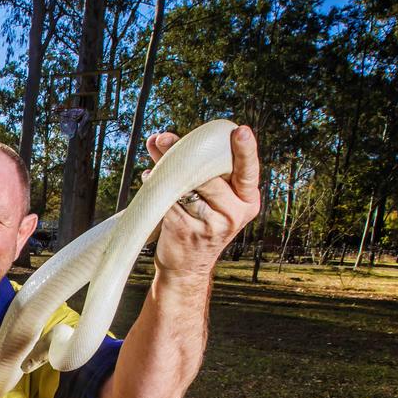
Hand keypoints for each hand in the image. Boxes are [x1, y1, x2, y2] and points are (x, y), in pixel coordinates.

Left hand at [144, 125, 260, 278]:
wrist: (188, 267)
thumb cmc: (199, 223)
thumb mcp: (210, 198)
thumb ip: (191, 167)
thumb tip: (160, 139)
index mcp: (247, 200)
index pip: (248, 171)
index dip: (245, 150)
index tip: (240, 131)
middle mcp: (234, 212)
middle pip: (209, 174)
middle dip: (183, 152)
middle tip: (164, 139)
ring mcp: (212, 225)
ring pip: (187, 186)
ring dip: (166, 169)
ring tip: (154, 162)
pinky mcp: (187, 232)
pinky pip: (169, 201)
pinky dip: (157, 188)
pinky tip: (149, 181)